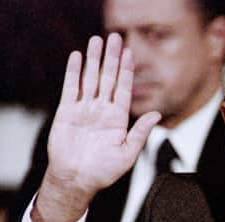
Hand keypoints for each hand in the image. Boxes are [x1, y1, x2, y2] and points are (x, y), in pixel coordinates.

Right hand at [34, 33, 160, 221]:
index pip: (123, 89)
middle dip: (111, 58)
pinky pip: (71, 88)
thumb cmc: (103, 172)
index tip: (130, 53)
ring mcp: (84, 110)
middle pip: (107, 78)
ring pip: (90, 79)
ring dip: (93, 60)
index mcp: (117, 119)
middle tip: (115, 37)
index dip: (126, 71)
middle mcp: (101, 110)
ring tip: (97, 40)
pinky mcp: (67, 112)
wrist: (76, 180)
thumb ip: (140, 132)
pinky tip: (77, 57)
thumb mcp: (128, 153)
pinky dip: (74, 72)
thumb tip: (157, 115)